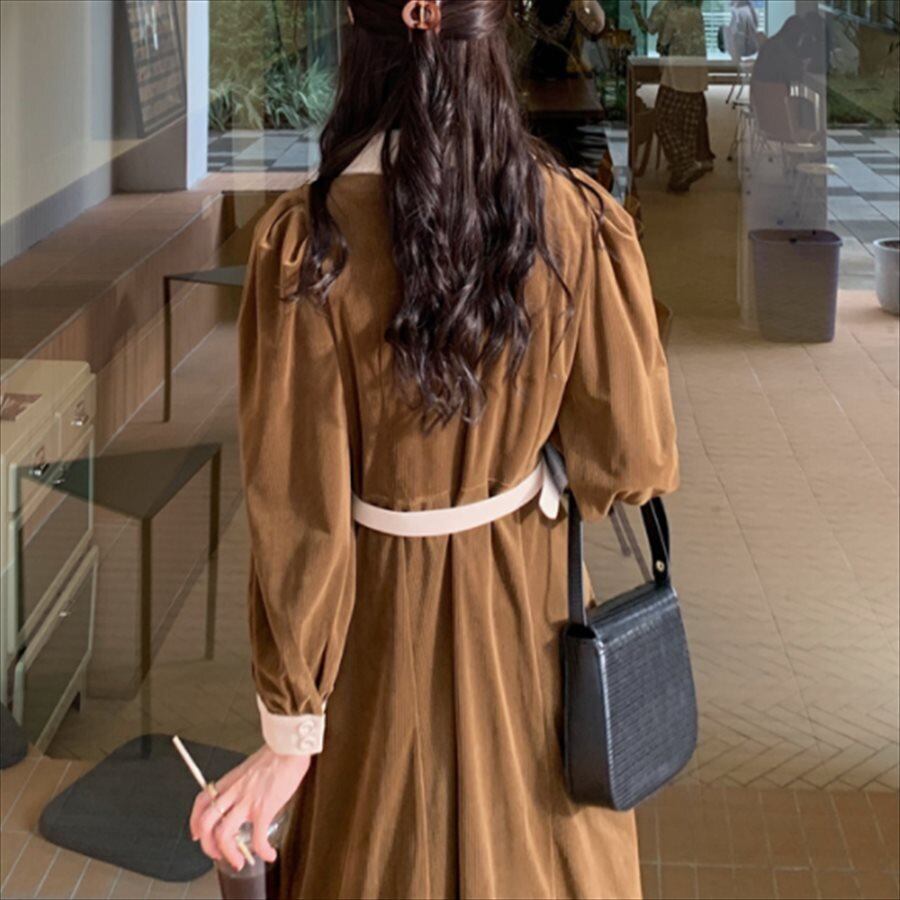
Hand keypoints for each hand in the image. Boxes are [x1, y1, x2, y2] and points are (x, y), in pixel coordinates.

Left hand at [190, 745, 310, 870]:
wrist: (288, 748)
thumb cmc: (274, 755)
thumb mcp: (249, 769)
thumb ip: (243, 785)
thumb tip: (246, 800)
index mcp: (229, 782)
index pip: (201, 803)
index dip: (194, 822)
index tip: (197, 834)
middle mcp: (233, 792)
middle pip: (206, 824)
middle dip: (208, 845)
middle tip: (217, 854)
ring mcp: (246, 801)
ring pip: (224, 835)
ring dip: (230, 854)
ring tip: (240, 861)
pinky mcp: (264, 808)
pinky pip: (258, 837)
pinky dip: (263, 851)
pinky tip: (269, 854)